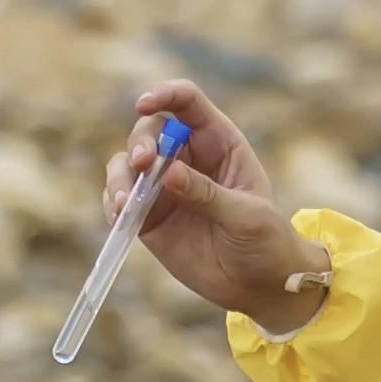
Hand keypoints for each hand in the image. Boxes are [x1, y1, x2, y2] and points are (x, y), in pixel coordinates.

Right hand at [115, 81, 327, 332]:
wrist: (260, 286)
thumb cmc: (267, 242)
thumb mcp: (247, 216)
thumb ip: (208, 194)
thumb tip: (168, 173)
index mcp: (220, 143)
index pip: (187, 103)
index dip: (164, 95)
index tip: (144, 104)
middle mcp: (188, 158)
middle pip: (150, 130)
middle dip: (140, 142)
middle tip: (144, 163)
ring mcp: (165, 186)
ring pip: (127, 163)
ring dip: (119, 176)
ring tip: (123, 201)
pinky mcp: (149, 216)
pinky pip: (119, 199)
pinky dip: (113, 203)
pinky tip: (120, 216)